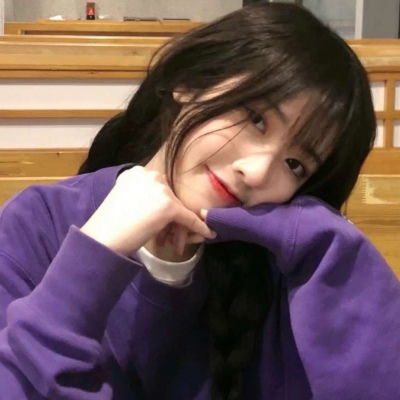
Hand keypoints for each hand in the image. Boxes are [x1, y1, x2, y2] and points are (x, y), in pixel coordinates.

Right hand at [80, 166, 215, 255]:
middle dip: (171, 219)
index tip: (162, 223)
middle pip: (170, 198)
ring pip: (178, 209)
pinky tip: (207, 233)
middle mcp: (150, 175)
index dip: (162, 207)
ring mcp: (160, 190)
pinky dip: (198, 227)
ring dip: (177, 228)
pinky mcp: (169, 206)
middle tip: (167, 239)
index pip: (159, 189)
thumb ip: (142, 196)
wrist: (101, 239)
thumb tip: (161, 206)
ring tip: (173, 244)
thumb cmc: (108, 225)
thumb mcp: (125, 201)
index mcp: (136, 172)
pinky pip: (188, 218)